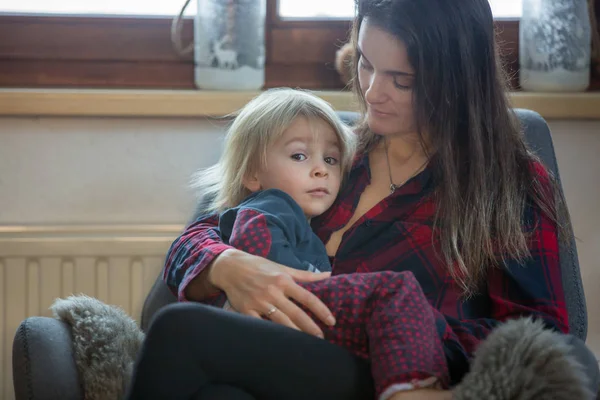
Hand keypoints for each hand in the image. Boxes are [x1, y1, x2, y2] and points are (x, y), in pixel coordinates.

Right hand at [208, 249, 335, 336]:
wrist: (230, 267)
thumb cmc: (259, 266)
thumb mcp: (282, 267)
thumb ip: (305, 275)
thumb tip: (328, 275)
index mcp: (283, 280)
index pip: (307, 297)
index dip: (321, 310)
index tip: (331, 321)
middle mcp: (273, 291)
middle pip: (296, 313)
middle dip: (310, 327)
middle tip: (321, 339)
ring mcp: (259, 302)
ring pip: (280, 321)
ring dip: (294, 333)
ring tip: (306, 344)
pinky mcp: (246, 310)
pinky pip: (260, 325)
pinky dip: (269, 333)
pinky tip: (278, 343)